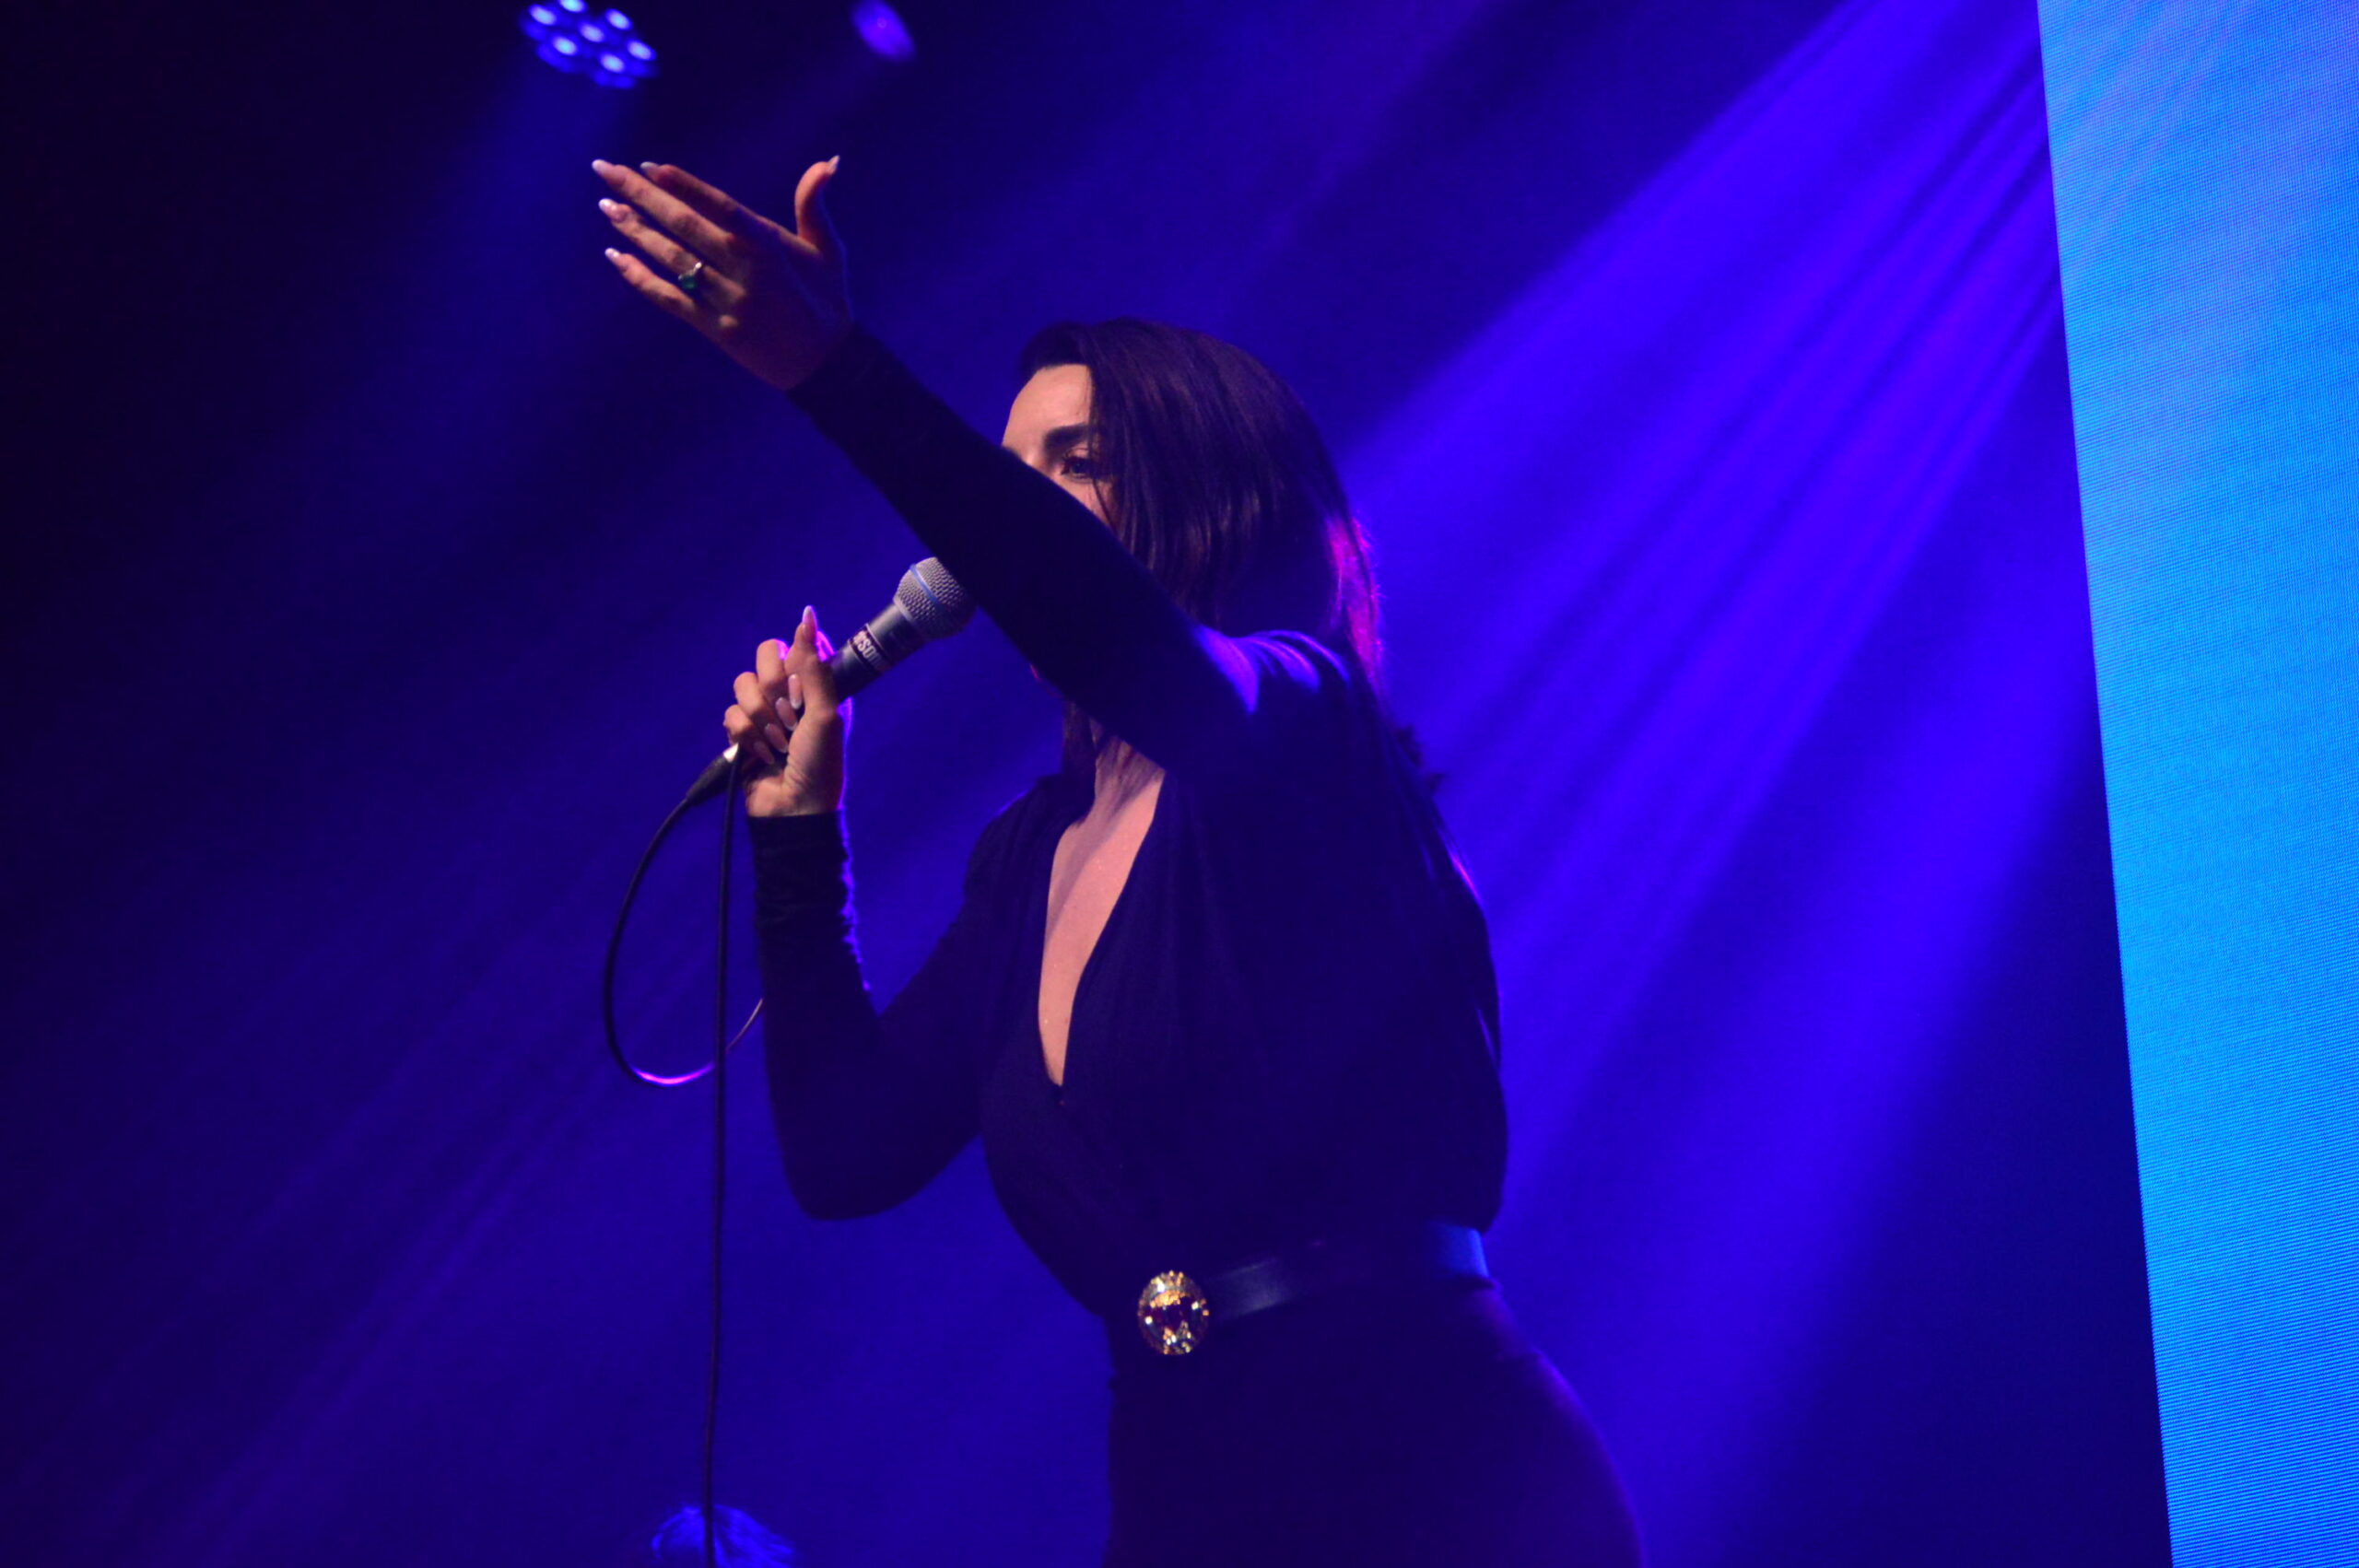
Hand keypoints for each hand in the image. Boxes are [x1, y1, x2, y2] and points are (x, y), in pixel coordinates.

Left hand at [595, 157, 850, 392]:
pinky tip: (614, 257)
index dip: (682, 185)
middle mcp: (744, 269)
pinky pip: (669, 298)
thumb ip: (814, 204)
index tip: (647, 166)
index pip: (719, 205)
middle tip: (605, 170)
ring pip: (671, 259)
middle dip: (640, 195)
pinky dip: (640, 278)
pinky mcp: (714, 327)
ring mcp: (726, 299)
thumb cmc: (827, 300)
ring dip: (635, 231)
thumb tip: (829, 162)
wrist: (827, 364)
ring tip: (606, 206)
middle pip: (684, 225)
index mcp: (768, 244)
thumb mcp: (829, 249)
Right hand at [723, 607, 849, 816]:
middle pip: (765, 655)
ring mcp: (766, 712)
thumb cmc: (820, 764)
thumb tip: (806, 615)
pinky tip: (761, 754)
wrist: (794, 809)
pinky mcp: (743, 732)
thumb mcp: (826, 713)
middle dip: (773, 686)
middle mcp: (792, 693)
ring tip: (777, 743)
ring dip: (761, 718)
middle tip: (788, 714)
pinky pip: (731, 714)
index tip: (801, 686)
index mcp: (819, 684)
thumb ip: (813, 664)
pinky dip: (746, 736)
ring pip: (744, 685)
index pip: (798, 644)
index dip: (794, 661)